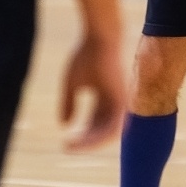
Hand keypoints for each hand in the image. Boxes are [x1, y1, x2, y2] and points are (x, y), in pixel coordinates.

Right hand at [59, 36, 126, 152]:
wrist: (100, 39)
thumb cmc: (86, 55)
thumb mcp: (72, 83)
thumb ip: (69, 103)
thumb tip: (64, 124)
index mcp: (105, 96)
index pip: (94, 122)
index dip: (81, 134)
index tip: (65, 142)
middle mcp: (114, 102)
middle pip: (100, 129)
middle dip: (84, 141)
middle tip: (67, 147)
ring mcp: (120, 103)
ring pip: (108, 133)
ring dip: (90, 142)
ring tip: (73, 146)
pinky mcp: (121, 102)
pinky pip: (112, 127)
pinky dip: (98, 136)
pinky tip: (82, 140)